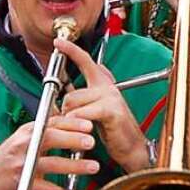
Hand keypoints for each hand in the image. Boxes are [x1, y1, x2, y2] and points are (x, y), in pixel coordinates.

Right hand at [0, 114, 99, 189]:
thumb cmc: (7, 159)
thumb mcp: (22, 139)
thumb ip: (44, 131)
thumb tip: (70, 121)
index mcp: (27, 132)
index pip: (51, 123)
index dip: (71, 123)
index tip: (88, 125)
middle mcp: (24, 146)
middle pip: (51, 139)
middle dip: (73, 140)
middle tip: (91, 142)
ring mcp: (23, 166)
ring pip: (52, 164)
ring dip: (74, 166)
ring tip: (92, 167)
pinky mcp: (23, 185)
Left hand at [56, 37, 149, 173]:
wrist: (132, 148)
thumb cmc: (114, 130)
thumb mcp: (93, 110)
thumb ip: (80, 99)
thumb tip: (62, 93)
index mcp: (103, 84)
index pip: (85, 60)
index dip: (71, 49)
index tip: (58, 41)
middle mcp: (107, 87)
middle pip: (71, 93)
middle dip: (65, 111)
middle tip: (69, 121)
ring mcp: (111, 97)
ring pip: (73, 103)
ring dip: (70, 120)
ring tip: (78, 129)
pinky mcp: (111, 110)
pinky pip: (83, 113)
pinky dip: (77, 122)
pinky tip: (83, 129)